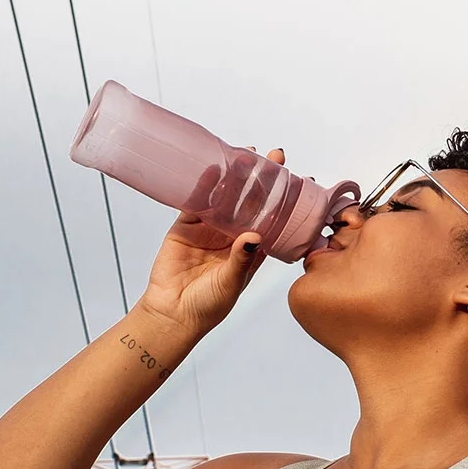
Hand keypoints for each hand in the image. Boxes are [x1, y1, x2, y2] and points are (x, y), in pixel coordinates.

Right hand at [133, 148, 280, 338]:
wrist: (172, 313)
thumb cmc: (208, 305)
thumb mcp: (231, 282)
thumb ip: (242, 259)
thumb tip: (254, 236)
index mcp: (252, 250)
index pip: (271, 219)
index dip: (282, 200)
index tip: (294, 179)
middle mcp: (233, 236)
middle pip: (250, 202)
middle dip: (261, 180)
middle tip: (273, 157)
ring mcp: (209, 230)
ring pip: (225, 197)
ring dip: (234, 177)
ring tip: (245, 155)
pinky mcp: (186, 227)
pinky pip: (196, 202)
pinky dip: (203, 186)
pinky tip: (211, 170)